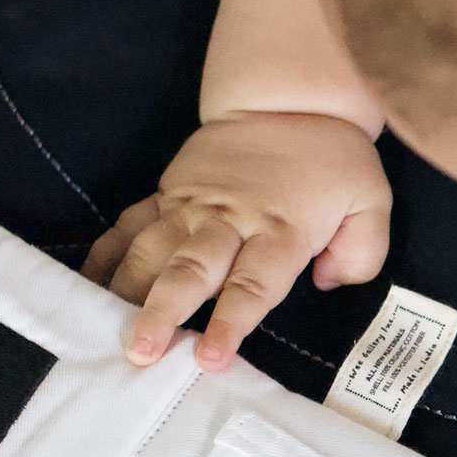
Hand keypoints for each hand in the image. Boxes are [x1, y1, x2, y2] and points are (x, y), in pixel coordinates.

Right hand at [83, 113, 390, 369]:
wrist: (286, 100)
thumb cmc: (330, 160)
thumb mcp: (370, 199)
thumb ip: (361, 249)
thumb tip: (329, 282)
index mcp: (280, 229)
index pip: (253, 284)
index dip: (230, 322)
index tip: (209, 356)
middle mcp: (229, 220)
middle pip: (190, 270)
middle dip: (162, 312)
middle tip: (140, 352)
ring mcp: (191, 205)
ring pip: (151, 249)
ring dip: (126, 290)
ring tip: (102, 327)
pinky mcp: (168, 193)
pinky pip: (130, 224)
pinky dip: (106, 253)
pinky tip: (86, 285)